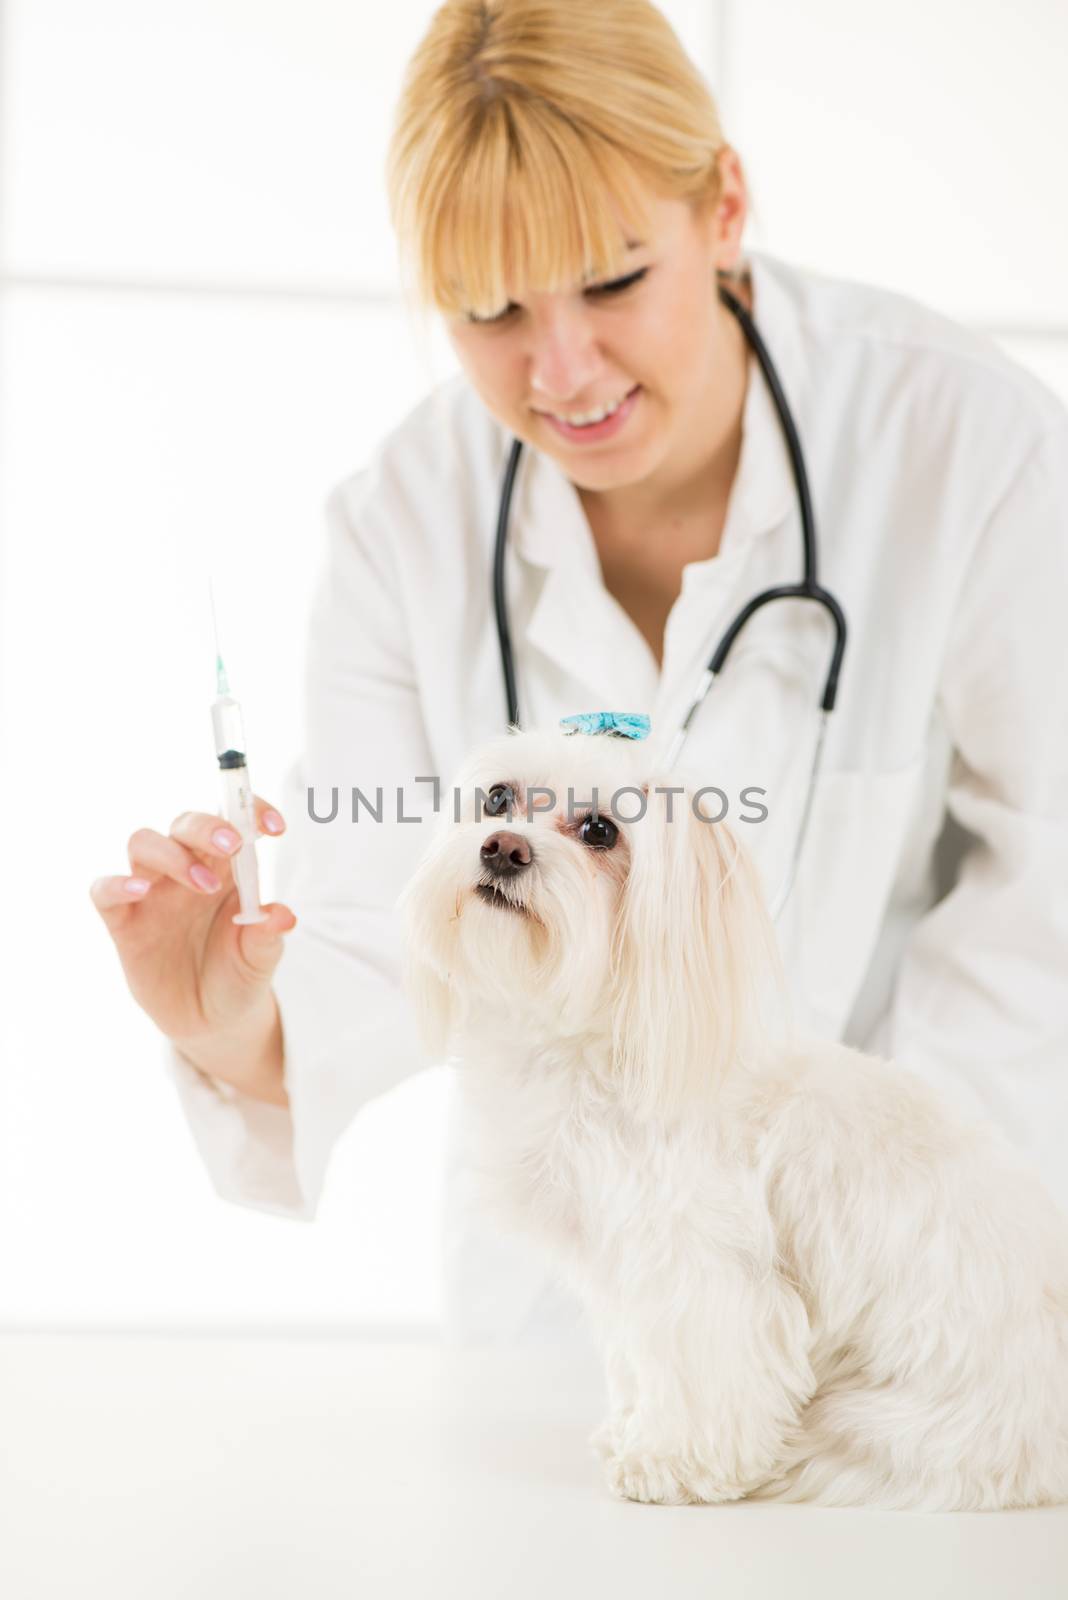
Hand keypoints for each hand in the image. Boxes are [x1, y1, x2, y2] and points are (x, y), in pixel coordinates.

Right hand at [90, 799, 296, 1052]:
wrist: (210, 1020)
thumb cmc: (237, 975)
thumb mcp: (260, 960)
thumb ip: (267, 936)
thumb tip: (282, 916)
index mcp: (226, 869)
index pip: (232, 822)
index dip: (250, 812)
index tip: (275, 827)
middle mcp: (186, 871)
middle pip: (185, 824)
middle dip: (207, 827)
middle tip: (232, 845)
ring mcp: (152, 894)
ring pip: (145, 843)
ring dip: (173, 855)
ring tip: (204, 884)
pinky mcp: (124, 922)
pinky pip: (105, 891)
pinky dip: (117, 884)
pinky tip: (139, 891)